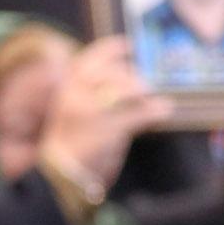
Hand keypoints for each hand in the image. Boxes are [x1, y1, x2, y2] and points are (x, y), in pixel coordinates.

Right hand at [42, 37, 171, 196]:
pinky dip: (155, 111)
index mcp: (66, 90)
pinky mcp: (110, 130)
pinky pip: (139, 114)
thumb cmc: (68, 148)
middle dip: (131, 75)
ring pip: (126, 89)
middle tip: (145, 83)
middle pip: (111, 72)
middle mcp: (77, 96)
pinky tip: (164, 110)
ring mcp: (93, 112)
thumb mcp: (70, 114)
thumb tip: (119, 83)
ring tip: (153, 97)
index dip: (110, 49)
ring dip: (143, 91)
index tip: (128, 46)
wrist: (59, 178)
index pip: (88, 60)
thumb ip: (87, 97)